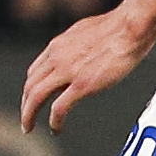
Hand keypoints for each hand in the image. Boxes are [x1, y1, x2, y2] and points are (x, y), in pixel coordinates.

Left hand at [20, 8, 152, 131]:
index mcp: (58, 46)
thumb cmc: (116, 27)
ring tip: (30, 127)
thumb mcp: (85, 32)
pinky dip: (54, 121)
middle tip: (26, 118)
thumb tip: (79, 52)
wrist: (129, 27)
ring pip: (36, 96)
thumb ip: (76, 46)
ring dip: (29, 114)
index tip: (32, 98)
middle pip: (30, 85)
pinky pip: (59, 107)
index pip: (35, 71)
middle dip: (26, 103)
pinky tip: (56, 128)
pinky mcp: (82, 84)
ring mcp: (68, 71)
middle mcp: (57, 57)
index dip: (31, 87)